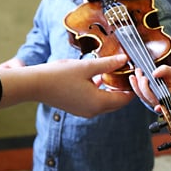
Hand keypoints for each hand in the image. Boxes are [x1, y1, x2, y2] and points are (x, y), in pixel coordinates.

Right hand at [0, 54, 133, 116]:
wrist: (35, 85)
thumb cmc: (60, 75)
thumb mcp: (87, 67)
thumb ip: (108, 64)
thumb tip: (125, 59)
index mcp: (98, 103)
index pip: (125, 99)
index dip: (132, 87)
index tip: (135, 73)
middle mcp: (93, 111)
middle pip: (116, 102)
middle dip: (123, 89)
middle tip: (127, 72)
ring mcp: (84, 111)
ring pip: (106, 102)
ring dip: (111, 90)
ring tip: (114, 73)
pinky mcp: (76, 108)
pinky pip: (95, 102)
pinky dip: (100, 92)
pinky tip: (97, 77)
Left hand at [129, 64, 170, 110]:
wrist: (166, 79)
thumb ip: (165, 70)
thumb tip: (154, 74)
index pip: (167, 105)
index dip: (161, 108)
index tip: (157, 107)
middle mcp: (160, 102)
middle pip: (150, 98)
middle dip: (145, 87)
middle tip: (143, 76)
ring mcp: (151, 101)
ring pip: (142, 95)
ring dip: (138, 84)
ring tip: (138, 72)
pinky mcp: (145, 97)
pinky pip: (138, 93)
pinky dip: (135, 85)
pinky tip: (133, 77)